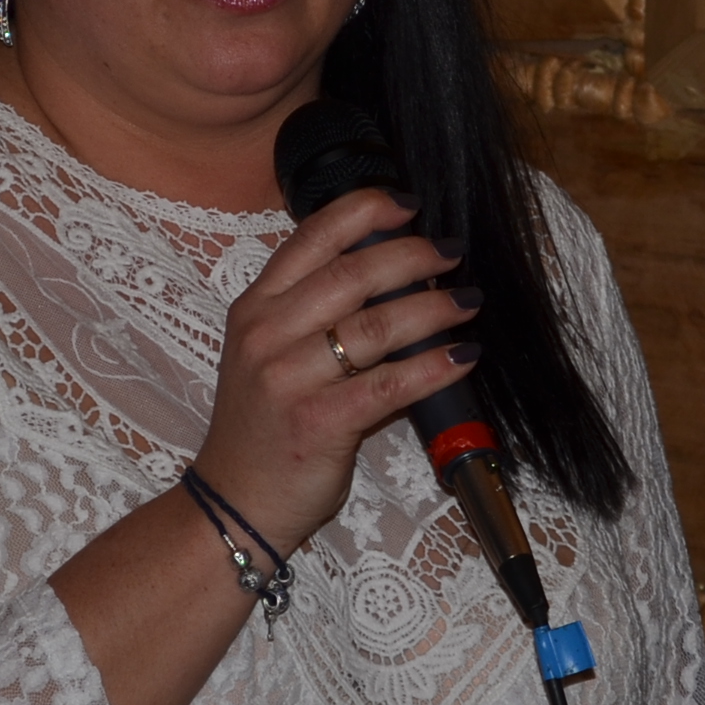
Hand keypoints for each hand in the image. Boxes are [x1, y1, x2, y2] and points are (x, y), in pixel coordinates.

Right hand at [191, 186, 478, 552]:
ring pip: (375, 325)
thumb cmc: (264, 427)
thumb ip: (312, 312)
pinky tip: (463, 358)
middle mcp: (266, 334)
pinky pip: (390, 383)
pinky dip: (433, 366)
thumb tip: (393, 273)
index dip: (364, 212)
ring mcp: (288, 378)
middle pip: (351, 274)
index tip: (407, 203)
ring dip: (434, 307)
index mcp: (254, 308)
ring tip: (468, 301)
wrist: (236, 501)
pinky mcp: (318, 421)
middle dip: (411, 255)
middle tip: (451, 252)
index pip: (311, 238)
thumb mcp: (269, 355)